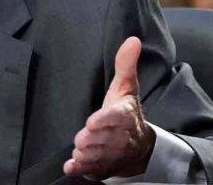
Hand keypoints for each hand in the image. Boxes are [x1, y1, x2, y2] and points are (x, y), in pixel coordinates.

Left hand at [63, 36, 155, 179]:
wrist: (141, 147)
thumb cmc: (127, 113)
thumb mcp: (126, 87)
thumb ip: (125, 64)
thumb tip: (132, 40)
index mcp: (125, 116)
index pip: (116, 118)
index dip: (104, 120)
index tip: (92, 122)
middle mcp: (120, 138)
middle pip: (104, 140)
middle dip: (91, 139)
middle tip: (81, 138)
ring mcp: (113, 155)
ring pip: (98, 156)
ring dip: (86, 155)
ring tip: (79, 151)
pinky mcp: (105, 168)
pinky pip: (93, 171)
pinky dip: (81, 170)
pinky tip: (71, 166)